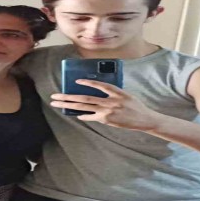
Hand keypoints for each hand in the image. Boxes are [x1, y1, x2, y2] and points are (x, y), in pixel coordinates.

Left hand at [50, 79, 164, 130]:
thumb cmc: (135, 105)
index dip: (88, 82)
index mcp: (116, 92)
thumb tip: (95, 91)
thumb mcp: (125, 94)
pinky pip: (91, 117)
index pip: (100, 85)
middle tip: (55, 96)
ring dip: (69, 105)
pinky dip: (84, 115)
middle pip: (84, 98)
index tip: (76, 80)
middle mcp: (110, 101)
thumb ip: (111, 92)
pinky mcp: (106, 120)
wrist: (144, 119)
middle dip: (67, 97)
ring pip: (84, 107)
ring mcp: (107, 112)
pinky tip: (75, 114)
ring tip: (58, 103)